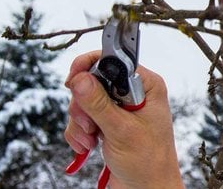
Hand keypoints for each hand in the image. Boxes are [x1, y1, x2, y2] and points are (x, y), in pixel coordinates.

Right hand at [64, 51, 183, 188]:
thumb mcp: (121, 130)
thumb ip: (99, 104)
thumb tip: (81, 79)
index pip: (115, 60)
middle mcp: (134, 94)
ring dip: (81, 123)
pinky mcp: (108, 124)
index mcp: (147, 86)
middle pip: (94, 80)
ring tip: (91, 140)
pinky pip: (83, 118)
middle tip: (89, 124)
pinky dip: (80, 133)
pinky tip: (88, 146)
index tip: (73, 79)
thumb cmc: (149, 162)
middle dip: (84, 105)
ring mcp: (120, 109)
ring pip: (85, 101)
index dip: (90, 66)